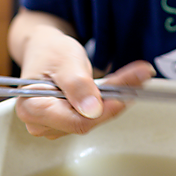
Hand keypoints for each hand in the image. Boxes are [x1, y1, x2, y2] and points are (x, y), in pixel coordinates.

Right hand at [14, 23, 154, 138]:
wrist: (45, 49)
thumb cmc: (49, 51)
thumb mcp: (65, 61)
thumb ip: (77, 85)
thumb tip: (92, 110)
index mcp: (33, 109)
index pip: (76, 121)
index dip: (105, 111)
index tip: (128, 94)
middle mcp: (41, 124)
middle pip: (87, 120)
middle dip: (115, 99)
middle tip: (142, 74)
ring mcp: (55, 126)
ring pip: (94, 118)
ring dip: (116, 98)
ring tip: (136, 75)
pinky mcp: (68, 122)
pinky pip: (94, 115)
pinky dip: (110, 99)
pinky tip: (124, 85)